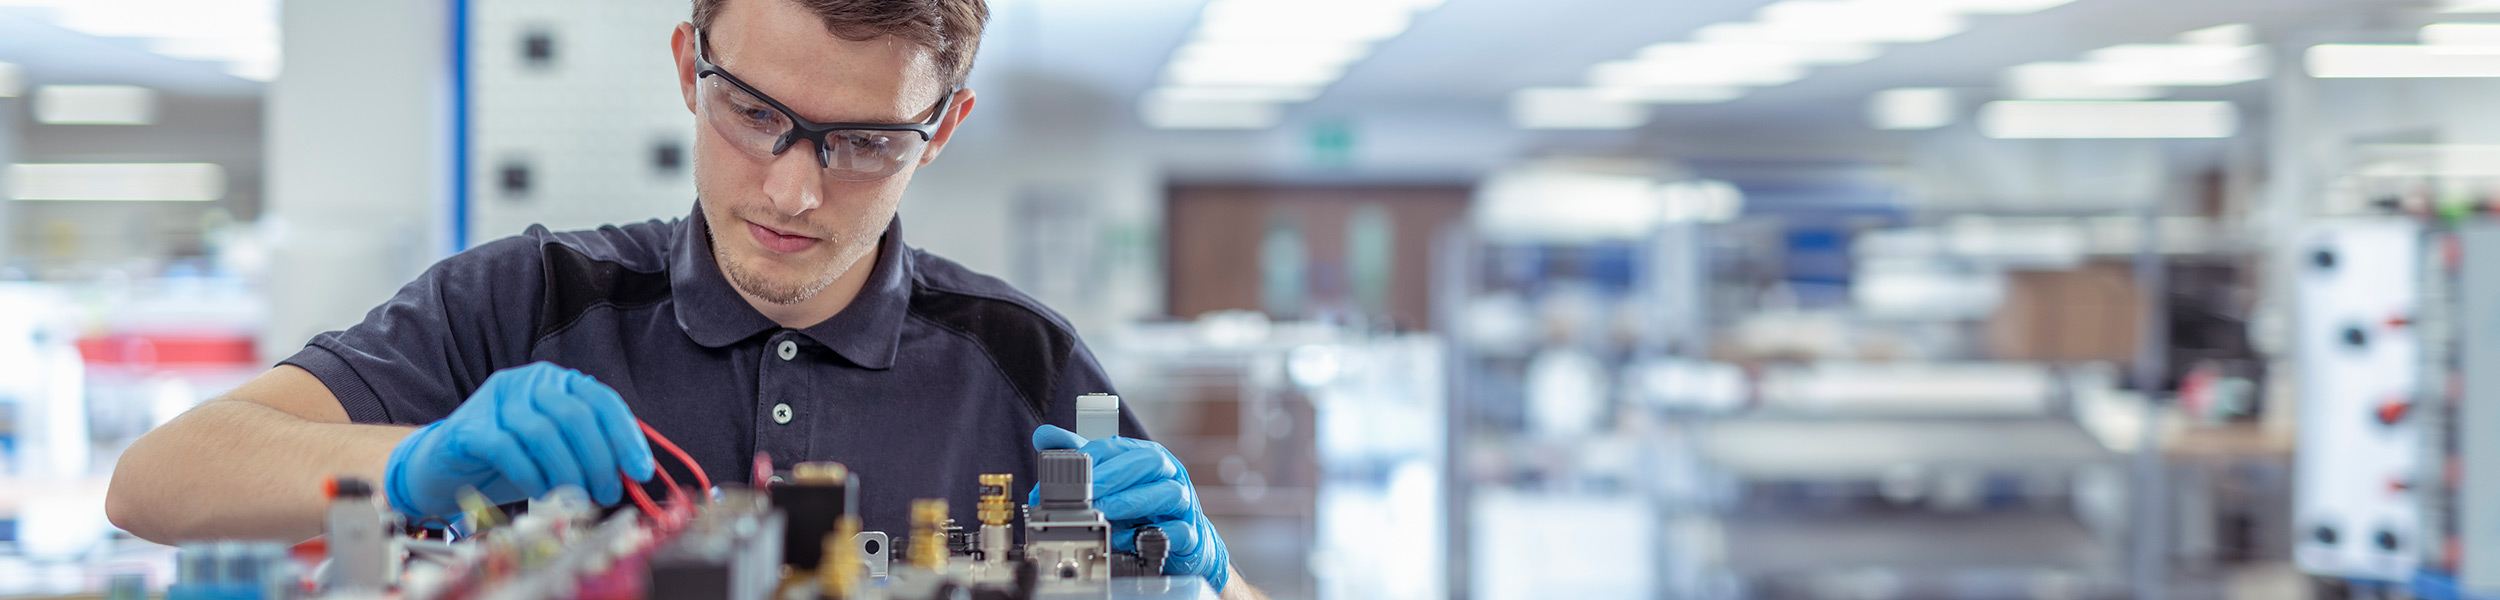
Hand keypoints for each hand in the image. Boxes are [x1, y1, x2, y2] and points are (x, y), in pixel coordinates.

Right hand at [385, 362, 655, 519]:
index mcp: (557, 382)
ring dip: (568, 472)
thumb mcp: (559, 451)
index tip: (640, 471)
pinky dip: (531, 474)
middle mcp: (528, 382)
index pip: (602, 401)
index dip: (626, 436)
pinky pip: (508, 448)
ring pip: (544, 433)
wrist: (446, 468)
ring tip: (577, 498)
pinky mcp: (469, 427)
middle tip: (608, 493)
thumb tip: (633, 474)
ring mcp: (496, 401)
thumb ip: (592, 452)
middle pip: (576, 416)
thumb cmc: (511, 460)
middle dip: (599, 461)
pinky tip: (541, 491)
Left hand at [1031, 425, 1230, 590]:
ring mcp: (1183, 503)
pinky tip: (1125, 539)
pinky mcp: (1191, 534)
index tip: (1065, 471)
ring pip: (1167, 493)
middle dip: (1114, 476)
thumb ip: (1078, 458)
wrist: (1179, 538)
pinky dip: (1151, 535)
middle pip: (1149, 462)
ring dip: (1130, 502)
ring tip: (1102, 513)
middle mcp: (1168, 474)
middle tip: (1086, 492)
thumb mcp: (1108, 480)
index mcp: (1145, 456)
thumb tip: (1044, 435)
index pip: (1120, 446)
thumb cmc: (1140, 506)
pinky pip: (1175, 531)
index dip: (1092, 456)